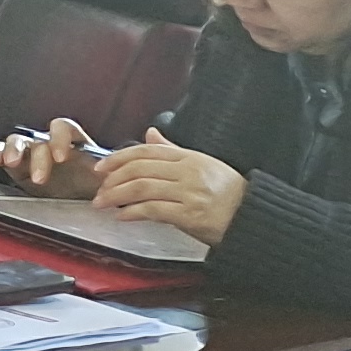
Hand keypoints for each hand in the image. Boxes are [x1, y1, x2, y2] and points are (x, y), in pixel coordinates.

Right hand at [0, 116, 110, 194]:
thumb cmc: (96, 187)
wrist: (83, 205)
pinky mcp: (17, 166)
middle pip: (39, 138)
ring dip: (14, 150)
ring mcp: (31, 154)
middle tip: (41, 177)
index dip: (60, 139)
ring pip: (18, 141)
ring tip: (13, 163)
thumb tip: (125, 162)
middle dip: (38, 156)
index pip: (63, 127)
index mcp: (72, 142)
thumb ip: (113, 167)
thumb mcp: (108, 177)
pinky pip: (1, 152)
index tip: (61, 157)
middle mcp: (50, 144)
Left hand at [91, 136, 244, 248]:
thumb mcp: (202, 164)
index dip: (118, 158)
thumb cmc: (227, 192)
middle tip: (98, 190)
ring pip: (141, 189)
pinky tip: (122, 217)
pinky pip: (153, 210)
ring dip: (116, 196)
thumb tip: (149, 133)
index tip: (100, 168)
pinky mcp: (190, 214)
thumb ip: (172, 150)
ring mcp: (189, 192)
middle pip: (139, 170)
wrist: (252, 217)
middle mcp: (188, 172)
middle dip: (112, 180)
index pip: (145, 152)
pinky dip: (132, 213)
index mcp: (189, 157)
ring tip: (103, 203)